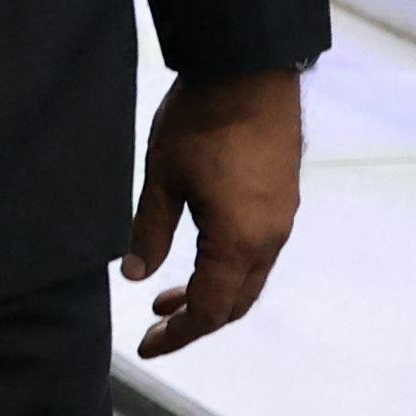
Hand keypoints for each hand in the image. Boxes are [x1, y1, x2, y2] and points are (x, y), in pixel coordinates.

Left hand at [122, 67, 303, 353]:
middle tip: (155, 327)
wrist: (250, 70)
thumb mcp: (161, 179)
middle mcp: (270, 237)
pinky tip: (197, 255)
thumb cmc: (201, 122)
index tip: (147, 345)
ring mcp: (281, 217)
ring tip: (165, 296)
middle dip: (196, 320)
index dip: (179, 333)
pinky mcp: (282, 197)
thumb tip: (133, 276)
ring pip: (249, 277)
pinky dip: (226, 267)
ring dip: (211, 292)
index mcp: (239, 241)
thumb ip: (149, 232)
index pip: (211, 308)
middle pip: (236, 301)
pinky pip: (258, 250)